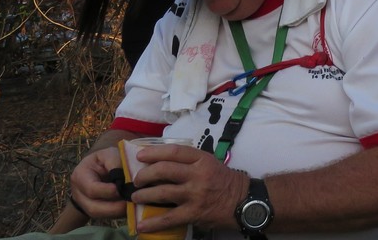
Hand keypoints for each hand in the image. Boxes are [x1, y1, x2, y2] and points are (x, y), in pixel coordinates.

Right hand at [67, 146, 128, 221]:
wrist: (97, 169)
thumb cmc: (104, 160)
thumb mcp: (108, 155)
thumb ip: (115, 163)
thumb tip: (126, 178)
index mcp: (80, 176)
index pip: (91, 189)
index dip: (107, 191)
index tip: (122, 189)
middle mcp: (79, 193)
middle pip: (94, 207)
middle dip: (114, 208)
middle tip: (131, 202)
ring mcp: (85, 204)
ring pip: (100, 215)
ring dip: (117, 212)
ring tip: (133, 206)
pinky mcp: (95, 211)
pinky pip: (105, 216)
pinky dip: (118, 213)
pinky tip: (130, 208)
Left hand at [127, 143, 250, 233]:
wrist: (242, 201)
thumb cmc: (223, 180)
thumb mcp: (209, 163)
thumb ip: (189, 161)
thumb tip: (160, 161)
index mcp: (201, 160)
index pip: (174, 151)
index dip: (153, 152)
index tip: (140, 156)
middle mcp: (197, 175)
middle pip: (164, 170)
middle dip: (144, 174)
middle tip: (136, 179)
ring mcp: (195, 195)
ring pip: (162, 193)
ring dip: (144, 195)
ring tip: (135, 197)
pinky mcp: (193, 213)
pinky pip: (168, 218)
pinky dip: (152, 223)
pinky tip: (141, 225)